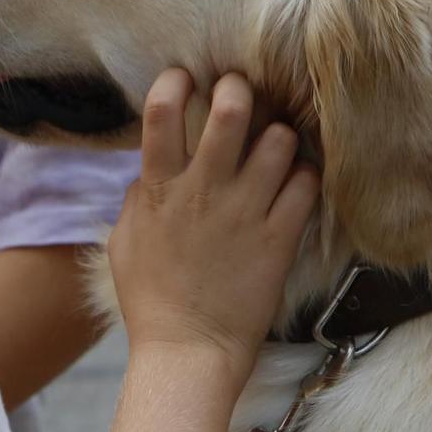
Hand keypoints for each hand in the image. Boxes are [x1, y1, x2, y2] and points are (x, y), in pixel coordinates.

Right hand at [108, 70, 318, 380]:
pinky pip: (306, 185)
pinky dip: (305, 176)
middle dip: (239, 89)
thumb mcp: (125, 243)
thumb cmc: (151, 301)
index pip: (161, 112)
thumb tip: (149, 171)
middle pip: (230, 111)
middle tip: (243, 94)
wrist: (189, 353)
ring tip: (276, 145)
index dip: (174, 82)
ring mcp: (245, 213)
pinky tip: (297, 183)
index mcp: (159, 189)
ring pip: (278, 141)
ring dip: (280, 135)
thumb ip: (139, 198)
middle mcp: (204, 191)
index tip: (186, 79)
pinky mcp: (279, 239)